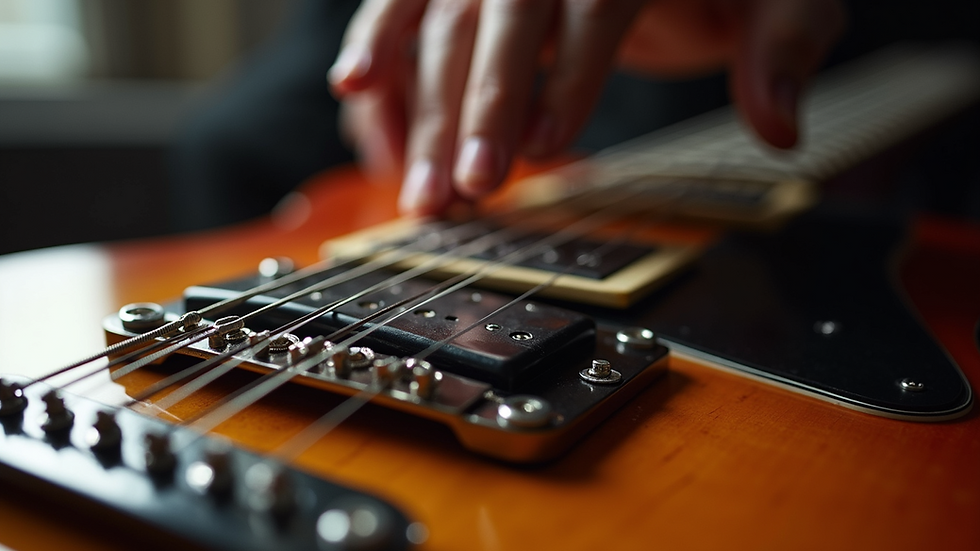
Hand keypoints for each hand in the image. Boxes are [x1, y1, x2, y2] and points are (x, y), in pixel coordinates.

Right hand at [328, 0, 844, 214]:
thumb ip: (785, 43)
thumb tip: (782, 126)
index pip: (592, 1)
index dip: (568, 73)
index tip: (547, 148)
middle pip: (501, 15)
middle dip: (480, 106)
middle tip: (469, 189)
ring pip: (439, 21)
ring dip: (421, 110)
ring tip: (422, 194)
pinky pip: (399, 7)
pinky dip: (374, 54)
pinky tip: (357, 109)